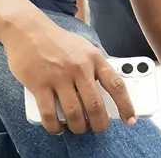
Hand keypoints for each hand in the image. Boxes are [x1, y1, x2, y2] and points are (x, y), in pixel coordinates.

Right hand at [2, 16, 135, 135]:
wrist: (29, 31)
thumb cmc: (59, 42)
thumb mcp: (85, 49)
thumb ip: (95, 68)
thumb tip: (107, 92)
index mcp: (95, 59)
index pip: (116, 85)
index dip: (126, 105)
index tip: (131, 119)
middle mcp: (80, 68)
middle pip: (96, 104)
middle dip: (100, 123)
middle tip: (99, 129)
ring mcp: (59, 77)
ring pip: (74, 113)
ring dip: (78, 126)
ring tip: (79, 128)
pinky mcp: (39, 85)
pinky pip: (49, 113)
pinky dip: (54, 126)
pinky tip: (57, 128)